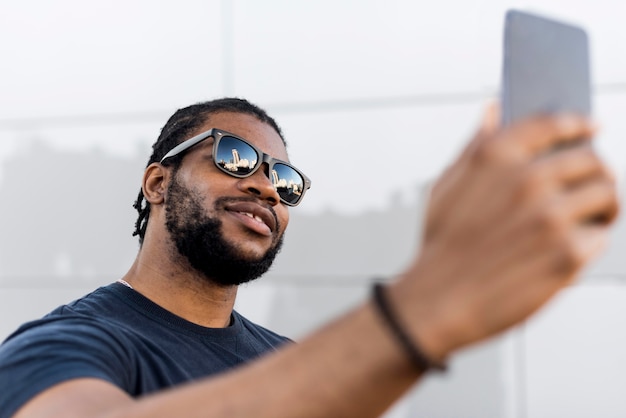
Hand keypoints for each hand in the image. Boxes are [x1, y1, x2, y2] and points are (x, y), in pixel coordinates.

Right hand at [391, 105, 619, 361]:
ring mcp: (550, 216)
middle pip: (591, 158)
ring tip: (592, 215)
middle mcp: (527, 180)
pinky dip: (592, 240)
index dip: (577, 123)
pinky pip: (601, 234)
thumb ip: (475, 144)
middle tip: (590, 185)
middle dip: (594, 170)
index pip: (552, 122)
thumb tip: (493, 109)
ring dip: (603, 203)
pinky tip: (571, 246)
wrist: (438, 301)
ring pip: (607, 192)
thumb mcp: (447, 185)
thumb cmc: (441, 245)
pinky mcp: (568, 253)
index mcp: (495, 156)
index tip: (590, 128)